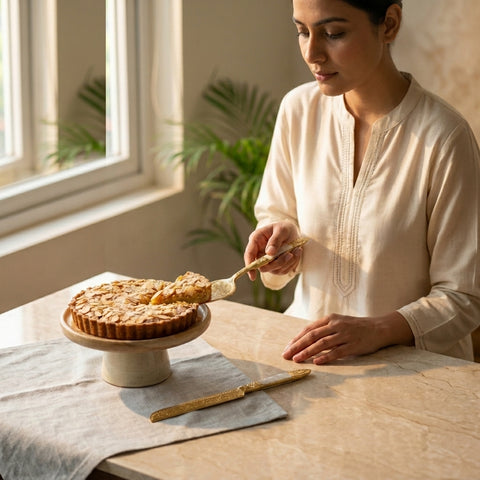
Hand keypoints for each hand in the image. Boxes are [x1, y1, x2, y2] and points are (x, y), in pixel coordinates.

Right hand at [244, 221, 301, 280]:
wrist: (292, 232)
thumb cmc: (284, 228)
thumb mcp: (281, 229)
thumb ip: (275, 240)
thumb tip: (269, 253)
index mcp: (256, 240)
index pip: (249, 255)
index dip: (249, 265)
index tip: (252, 276)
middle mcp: (260, 252)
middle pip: (263, 266)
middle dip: (278, 263)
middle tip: (290, 254)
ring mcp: (268, 261)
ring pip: (275, 270)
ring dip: (287, 262)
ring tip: (296, 250)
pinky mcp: (276, 266)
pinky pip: (283, 270)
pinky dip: (292, 263)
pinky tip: (296, 253)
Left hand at [282, 312, 413, 364]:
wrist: (379, 328)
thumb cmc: (355, 327)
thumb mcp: (338, 322)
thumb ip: (323, 329)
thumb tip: (304, 340)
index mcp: (330, 319)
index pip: (309, 329)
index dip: (296, 339)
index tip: (287, 348)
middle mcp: (336, 325)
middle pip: (312, 336)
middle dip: (297, 346)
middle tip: (286, 355)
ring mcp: (345, 335)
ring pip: (322, 344)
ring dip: (307, 352)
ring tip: (297, 360)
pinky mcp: (353, 345)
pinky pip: (337, 352)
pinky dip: (326, 357)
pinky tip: (316, 362)